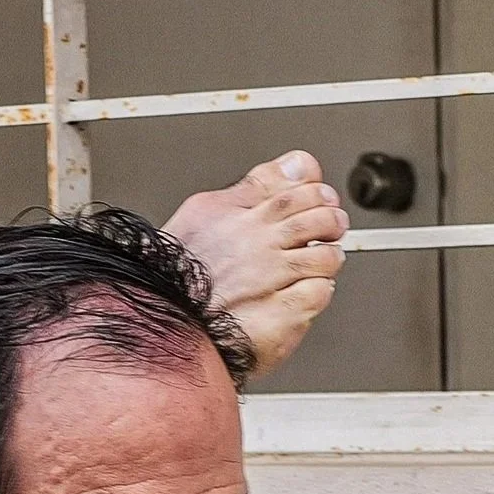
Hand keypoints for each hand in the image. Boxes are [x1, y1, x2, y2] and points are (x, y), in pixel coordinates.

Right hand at [165, 153, 349, 377]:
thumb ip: (251, 188)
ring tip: (316, 265)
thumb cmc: (172, 280)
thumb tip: (296, 162)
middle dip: (330, 221)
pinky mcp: (281, 314)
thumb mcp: (201, 215)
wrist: (163, 332)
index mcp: (238, 215)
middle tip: (329, 229)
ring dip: (327, 260)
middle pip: (317, 218)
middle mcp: (256, 243)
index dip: (315, 191)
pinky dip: (319, 291)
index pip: (295, 189)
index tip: (318, 199)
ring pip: (324, 257)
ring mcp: (270, 279)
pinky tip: (304, 293)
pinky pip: (318, 294)